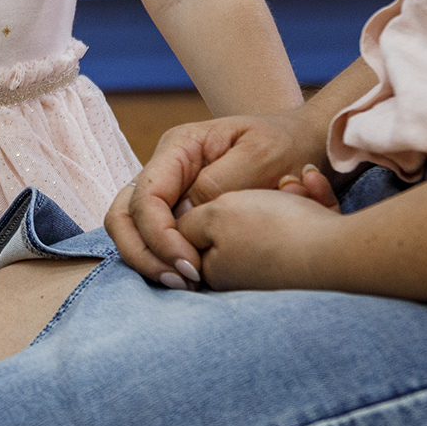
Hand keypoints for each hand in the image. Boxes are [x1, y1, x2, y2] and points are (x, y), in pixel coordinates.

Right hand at [106, 108, 328, 283]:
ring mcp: (168, 189)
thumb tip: (184, 216)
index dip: (160, 236)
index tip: (191, 265)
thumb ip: (219, 184)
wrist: (303, 142)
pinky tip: (191, 278)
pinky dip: (161, 260)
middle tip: (181, 280)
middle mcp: (165, 167)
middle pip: (123, 214)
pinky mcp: (177, 210)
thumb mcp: (260, 156)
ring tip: (184, 283)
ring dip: (148, 260)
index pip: (147, 196)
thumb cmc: (285, 145)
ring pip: (129, 228)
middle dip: (143, 253)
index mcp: (179, 147)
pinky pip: (152, 237)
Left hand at [177, 187, 345, 291]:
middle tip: (272, 182)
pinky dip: (309, 198)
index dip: (208, 199)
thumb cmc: (274, 230)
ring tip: (296, 182)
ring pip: (276, 211)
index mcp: (214, 268)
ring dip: (286, 192)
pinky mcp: (312, 254)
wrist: (341, 252)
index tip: (229, 185)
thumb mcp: (217, 215)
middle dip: (257, 191)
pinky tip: (312, 185)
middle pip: (241, 219)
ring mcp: (280, 267)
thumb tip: (177, 229)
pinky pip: (305, 216)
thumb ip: (189, 221)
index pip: (193, 231)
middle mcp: (244, 274)